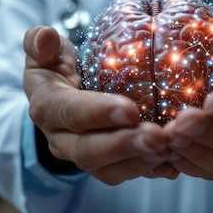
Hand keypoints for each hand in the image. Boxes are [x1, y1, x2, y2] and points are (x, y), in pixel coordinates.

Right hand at [23, 26, 176, 184]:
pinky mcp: (105, 167)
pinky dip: (151, 170)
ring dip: (141, 161)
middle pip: (89, 150)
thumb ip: (40, 41)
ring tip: (169, 148)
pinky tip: (173, 163)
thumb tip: (46, 37)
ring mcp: (83, 157)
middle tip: (158, 137)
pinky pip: (126, 174)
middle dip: (125, 145)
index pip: (68, 112)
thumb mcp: (46, 50)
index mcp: (46, 107)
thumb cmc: (58, 67)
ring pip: (109, 170)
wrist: (63, 95)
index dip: (97, 113)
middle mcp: (61, 139)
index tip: (130, 109)